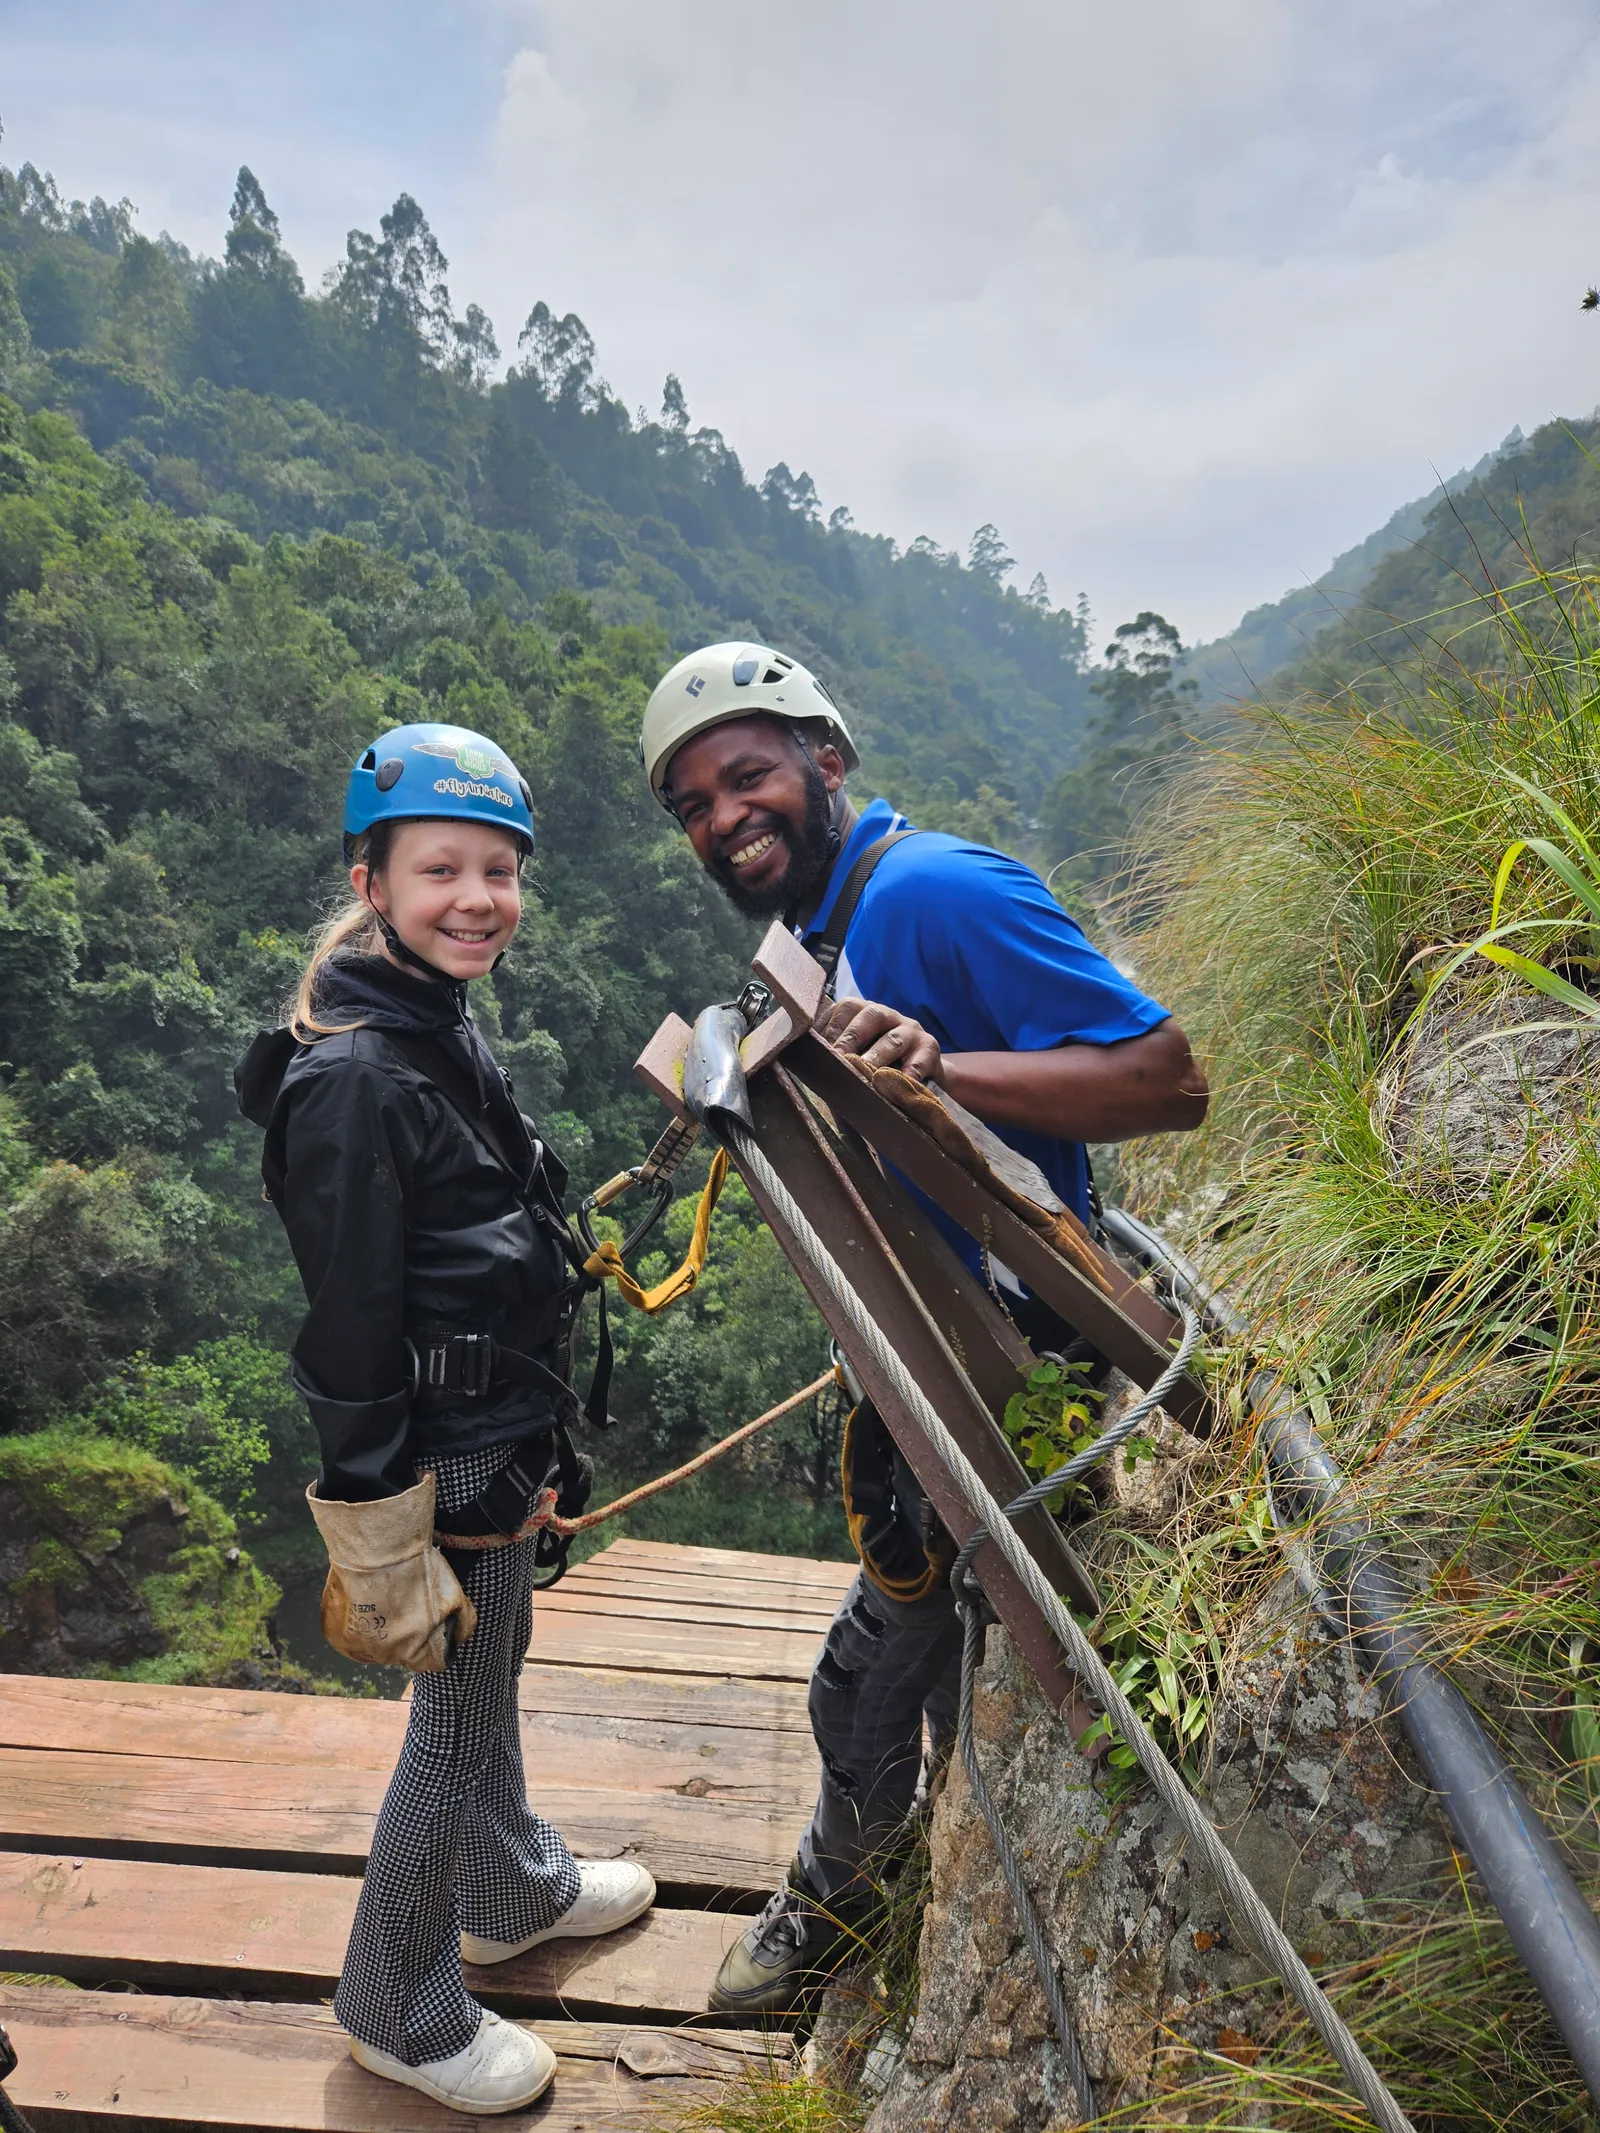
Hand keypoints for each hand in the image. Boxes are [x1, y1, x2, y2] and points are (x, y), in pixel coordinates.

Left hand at [816, 996, 943, 1081]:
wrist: (919, 1071)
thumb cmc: (877, 1062)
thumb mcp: (857, 1052)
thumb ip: (836, 1052)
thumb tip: (804, 1063)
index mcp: (865, 1012)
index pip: (847, 1007)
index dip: (833, 1026)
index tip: (820, 1048)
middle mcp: (888, 1015)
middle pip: (870, 1015)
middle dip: (851, 1037)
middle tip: (838, 1058)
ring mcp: (911, 1031)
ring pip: (894, 1039)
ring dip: (877, 1056)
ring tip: (865, 1072)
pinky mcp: (930, 1050)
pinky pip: (919, 1062)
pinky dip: (908, 1074)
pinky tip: (895, 1086)